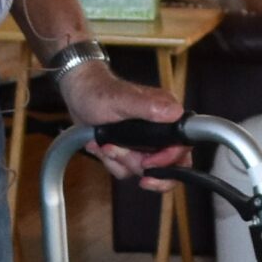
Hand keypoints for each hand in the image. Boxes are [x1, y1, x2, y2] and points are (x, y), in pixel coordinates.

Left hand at [62, 60, 189, 188]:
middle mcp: (160, 131)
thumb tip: (175, 113)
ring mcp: (145, 144)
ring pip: (142, 170)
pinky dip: (110, 161)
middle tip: (116, 152)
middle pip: (165, 166)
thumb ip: (148, 106)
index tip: (147, 162)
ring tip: (104, 144)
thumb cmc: (99, 91)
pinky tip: (100, 145)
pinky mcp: (131, 151)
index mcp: (166, 116)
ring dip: (119, 160)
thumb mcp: (121, 99)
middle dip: (137, 164)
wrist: (78, 95)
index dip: (168, 161)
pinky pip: (126, 170)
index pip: (183, 148)